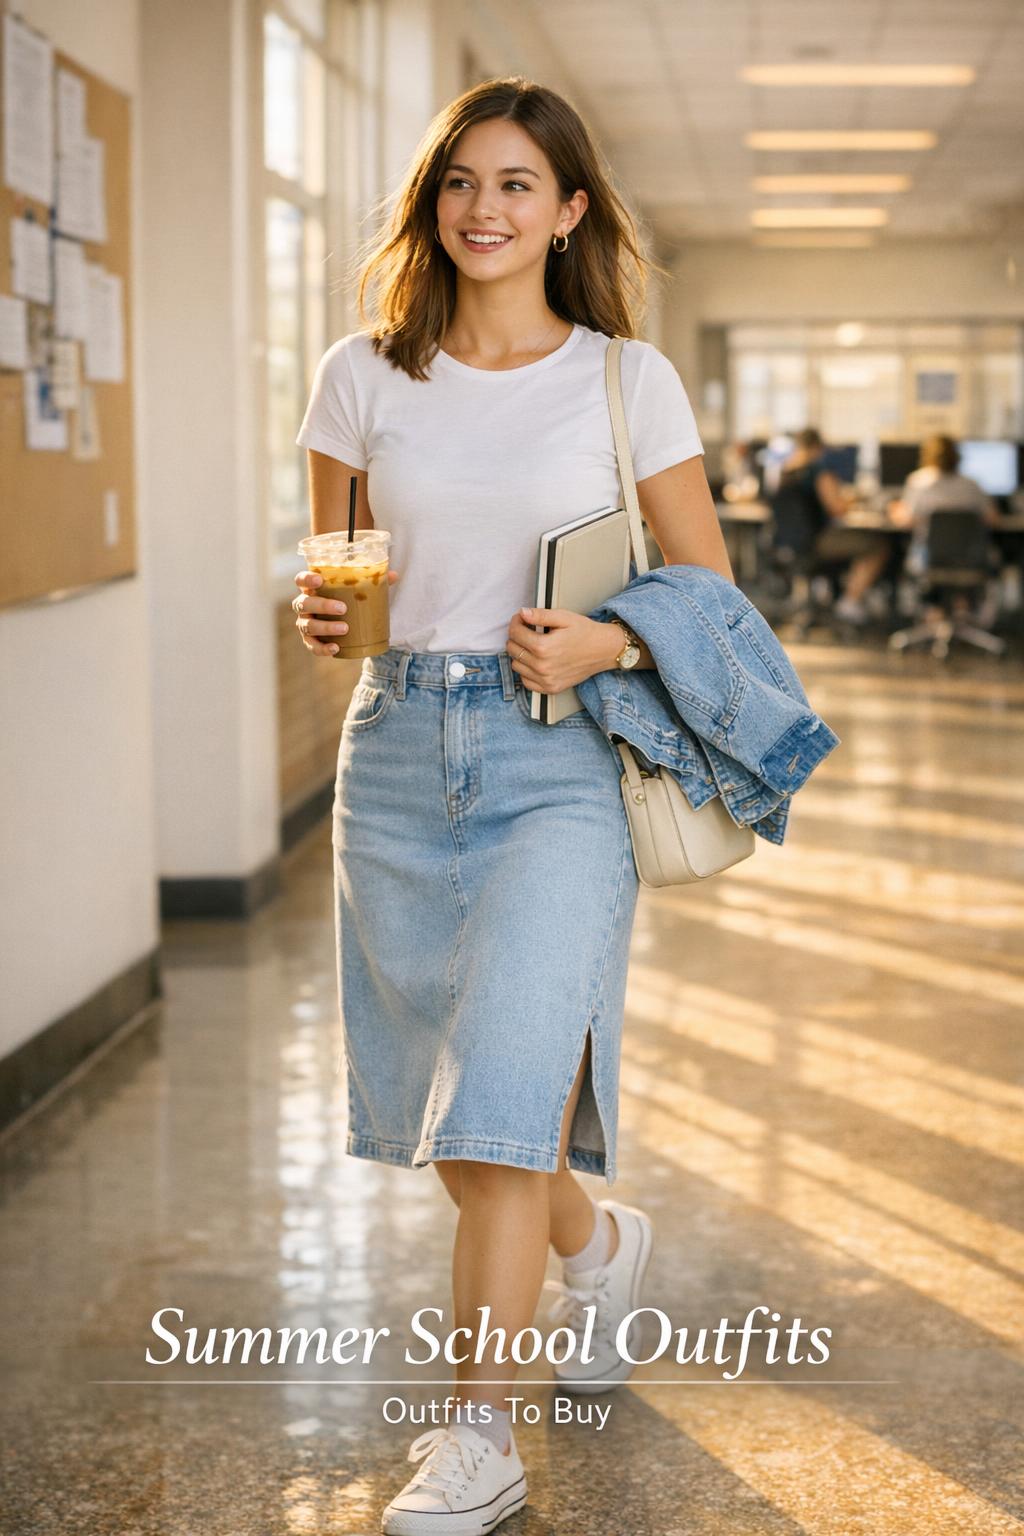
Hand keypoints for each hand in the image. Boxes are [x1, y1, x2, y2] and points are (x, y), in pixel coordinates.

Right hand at [293, 567, 398, 655]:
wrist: (346, 620)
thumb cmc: (349, 599)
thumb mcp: (359, 588)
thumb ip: (374, 580)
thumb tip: (394, 575)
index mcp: (312, 588)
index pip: (301, 580)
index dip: (307, 579)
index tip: (320, 580)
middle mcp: (304, 605)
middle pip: (304, 603)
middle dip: (322, 605)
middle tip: (343, 608)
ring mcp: (305, 623)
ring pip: (307, 625)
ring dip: (325, 627)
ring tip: (345, 628)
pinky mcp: (310, 640)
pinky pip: (312, 646)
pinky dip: (322, 648)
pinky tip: (336, 648)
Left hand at [506, 606, 622, 693]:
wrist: (604, 650)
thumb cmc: (585, 632)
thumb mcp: (563, 617)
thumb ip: (540, 615)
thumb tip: (522, 613)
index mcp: (543, 647)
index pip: (515, 632)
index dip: (516, 621)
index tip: (521, 618)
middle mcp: (542, 666)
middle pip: (512, 649)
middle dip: (516, 636)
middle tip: (527, 630)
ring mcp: (546, 680)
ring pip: (516, 665)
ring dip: (520, 653)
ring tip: (532, 645)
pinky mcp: (550, 688)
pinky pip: (526, 681)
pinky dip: (527, 671)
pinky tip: (536, 661)